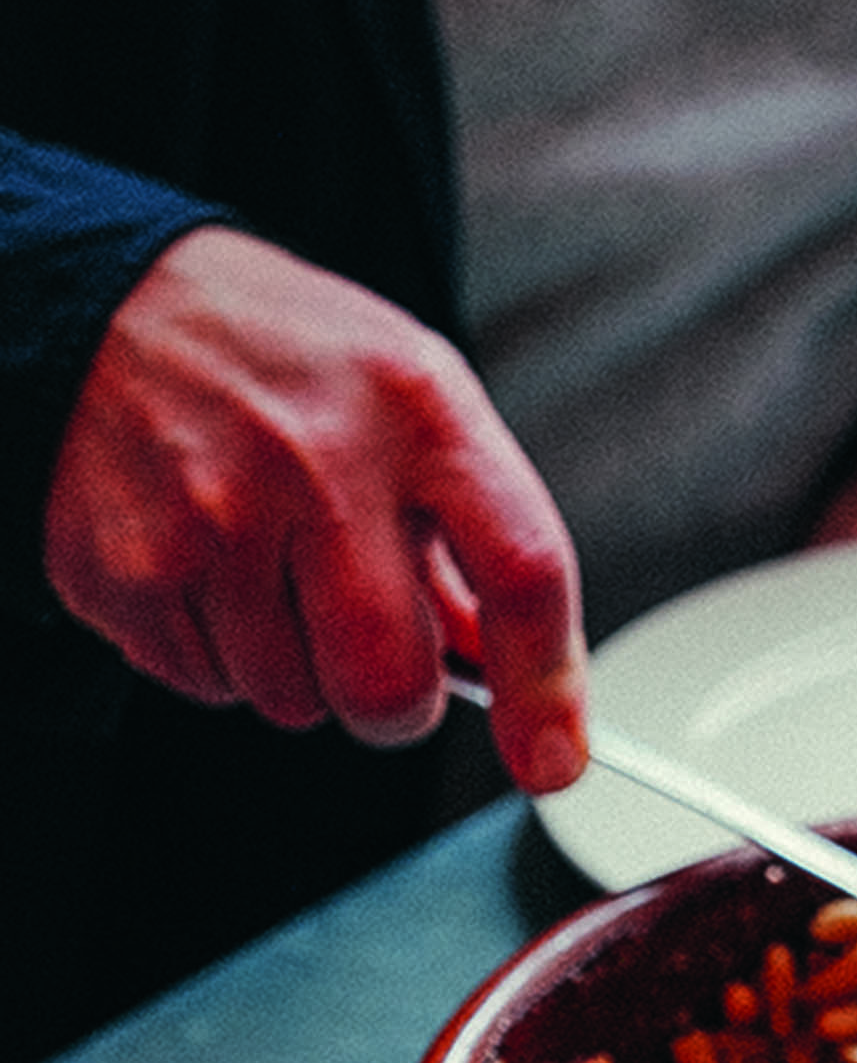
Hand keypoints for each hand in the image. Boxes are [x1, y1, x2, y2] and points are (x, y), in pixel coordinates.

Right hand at [42, 225, 588, 792]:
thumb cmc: (282, 362)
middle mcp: (316, 459)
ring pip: (295, 701)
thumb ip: (470, 536)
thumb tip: (509, 676)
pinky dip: (219, 657)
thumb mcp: (408, 402)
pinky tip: (208, 571)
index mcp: (417, 407)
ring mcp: (211, 516)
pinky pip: (209, 687)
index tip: (550, 761)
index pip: (522, 572)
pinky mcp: (129, 568)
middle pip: (390, 684)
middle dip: (395, 706)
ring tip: (270, 571)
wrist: (99, 301)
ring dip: (298, 672)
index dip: (545, 689)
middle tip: (374, 655)